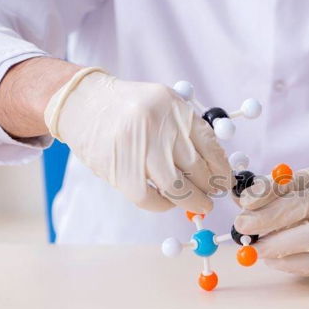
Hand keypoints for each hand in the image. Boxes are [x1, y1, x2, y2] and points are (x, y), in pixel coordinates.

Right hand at [44, 67, 231, 211]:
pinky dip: (163, 205)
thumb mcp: (164, 105)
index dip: (222, 169)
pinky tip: (168, 201)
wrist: (83, 103)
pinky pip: (150, 198)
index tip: (225, 181)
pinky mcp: (120, 172)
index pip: (210, 146)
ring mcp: (139, 150)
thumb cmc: (130, 107)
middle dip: (210, 187)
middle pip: (196, 169)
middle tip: (213, 195)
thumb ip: (188, 130)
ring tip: (200, 204)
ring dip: (193, 201)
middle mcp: (159, 127)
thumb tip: (215, 168)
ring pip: (178, 188)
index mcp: (175, 108)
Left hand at [234, 168, 308, 275]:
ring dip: (276, 246)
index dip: (268, 195)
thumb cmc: (301, 199)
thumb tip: (244, 200)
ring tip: (254, 247)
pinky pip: (308, 263)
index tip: (244, 203)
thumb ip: (265, 189)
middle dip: (270, 220)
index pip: (295, 186)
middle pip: (306, 212)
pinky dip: (284, 262)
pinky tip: (269, 257)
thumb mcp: (285, 185)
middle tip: (242, 228)